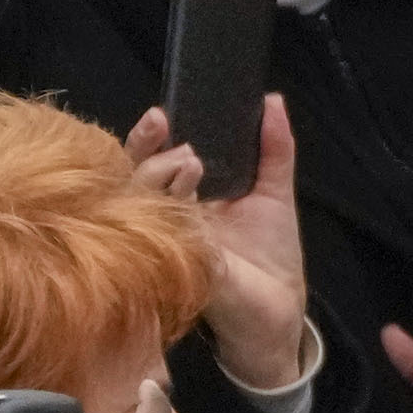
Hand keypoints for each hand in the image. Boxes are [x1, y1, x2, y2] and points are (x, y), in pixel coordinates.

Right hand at [129, 95, 312, 392]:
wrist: (281, 311)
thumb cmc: (271, 254)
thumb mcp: (275, 192)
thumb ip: (274, 149)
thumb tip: (273, 100)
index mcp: (184, 196)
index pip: (152, 159)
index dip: (150, 136)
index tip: (162, 114)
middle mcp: (166, 218)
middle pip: (132, 177)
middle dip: (145, 149)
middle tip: (167, 129)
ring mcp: (166, 243)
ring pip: (137, 204)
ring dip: (159, 177)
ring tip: (192, 162)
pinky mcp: (178, 267)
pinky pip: (159, 239)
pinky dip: (171, 217)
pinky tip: (188, 204)